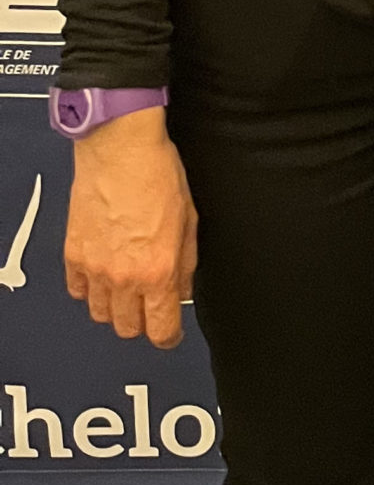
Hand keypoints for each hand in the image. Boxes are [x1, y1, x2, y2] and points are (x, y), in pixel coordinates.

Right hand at [64, 108, 198, 348]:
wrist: (120, 148)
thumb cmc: (158, 174)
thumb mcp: (189, 220)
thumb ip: (186, 264)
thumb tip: (181, 291)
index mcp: (158, 271)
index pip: (160, 331)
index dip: (169, 336)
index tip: (170, 331)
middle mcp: (124, 277)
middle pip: (128, 329)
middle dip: (143, 321)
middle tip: (150, 302)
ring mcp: (95, 269)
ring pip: (101, 315)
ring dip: (115, 307)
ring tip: (127, 285)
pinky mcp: (73, 256)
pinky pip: (78, 292)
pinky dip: (91, 289)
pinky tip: (103, 271)